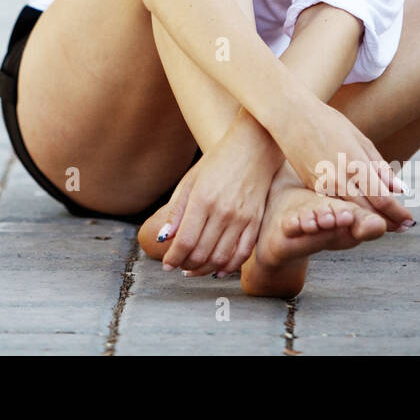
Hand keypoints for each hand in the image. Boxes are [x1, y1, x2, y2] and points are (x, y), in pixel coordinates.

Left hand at [157, 126, 280, 277]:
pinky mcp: (256, 222)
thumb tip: (164, 238)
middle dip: (186, 265)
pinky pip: (243, 253)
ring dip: (205, 269)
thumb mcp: (190, 180)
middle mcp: (223, 211)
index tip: (167, 264)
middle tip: (179, 266)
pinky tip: (218, 270)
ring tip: (194, 269)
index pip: (185, 241)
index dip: (173, 258)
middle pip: (202, 253)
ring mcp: (242, 218)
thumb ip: (176, 211)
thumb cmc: (217, 163)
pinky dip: (229, 267)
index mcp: (202, 199)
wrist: (253, 149)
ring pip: (221, 257)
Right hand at [281, 99, 413, 228]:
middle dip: (388, 222)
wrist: (291, 117)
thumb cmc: (328, 122)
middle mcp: (340, 179)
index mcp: (355, 164)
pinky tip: (359, 212)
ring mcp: (324, 185)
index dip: (398, 213)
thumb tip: (400, 189)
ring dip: (368, 219)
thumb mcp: (360, 139)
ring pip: (350, 212)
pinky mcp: (312, 187)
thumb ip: (379, 167)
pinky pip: (334, 205)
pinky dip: (349, 211)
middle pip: (368, 211)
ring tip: (385, 223)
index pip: (382, 199)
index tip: (409, 221)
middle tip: (403, 228)